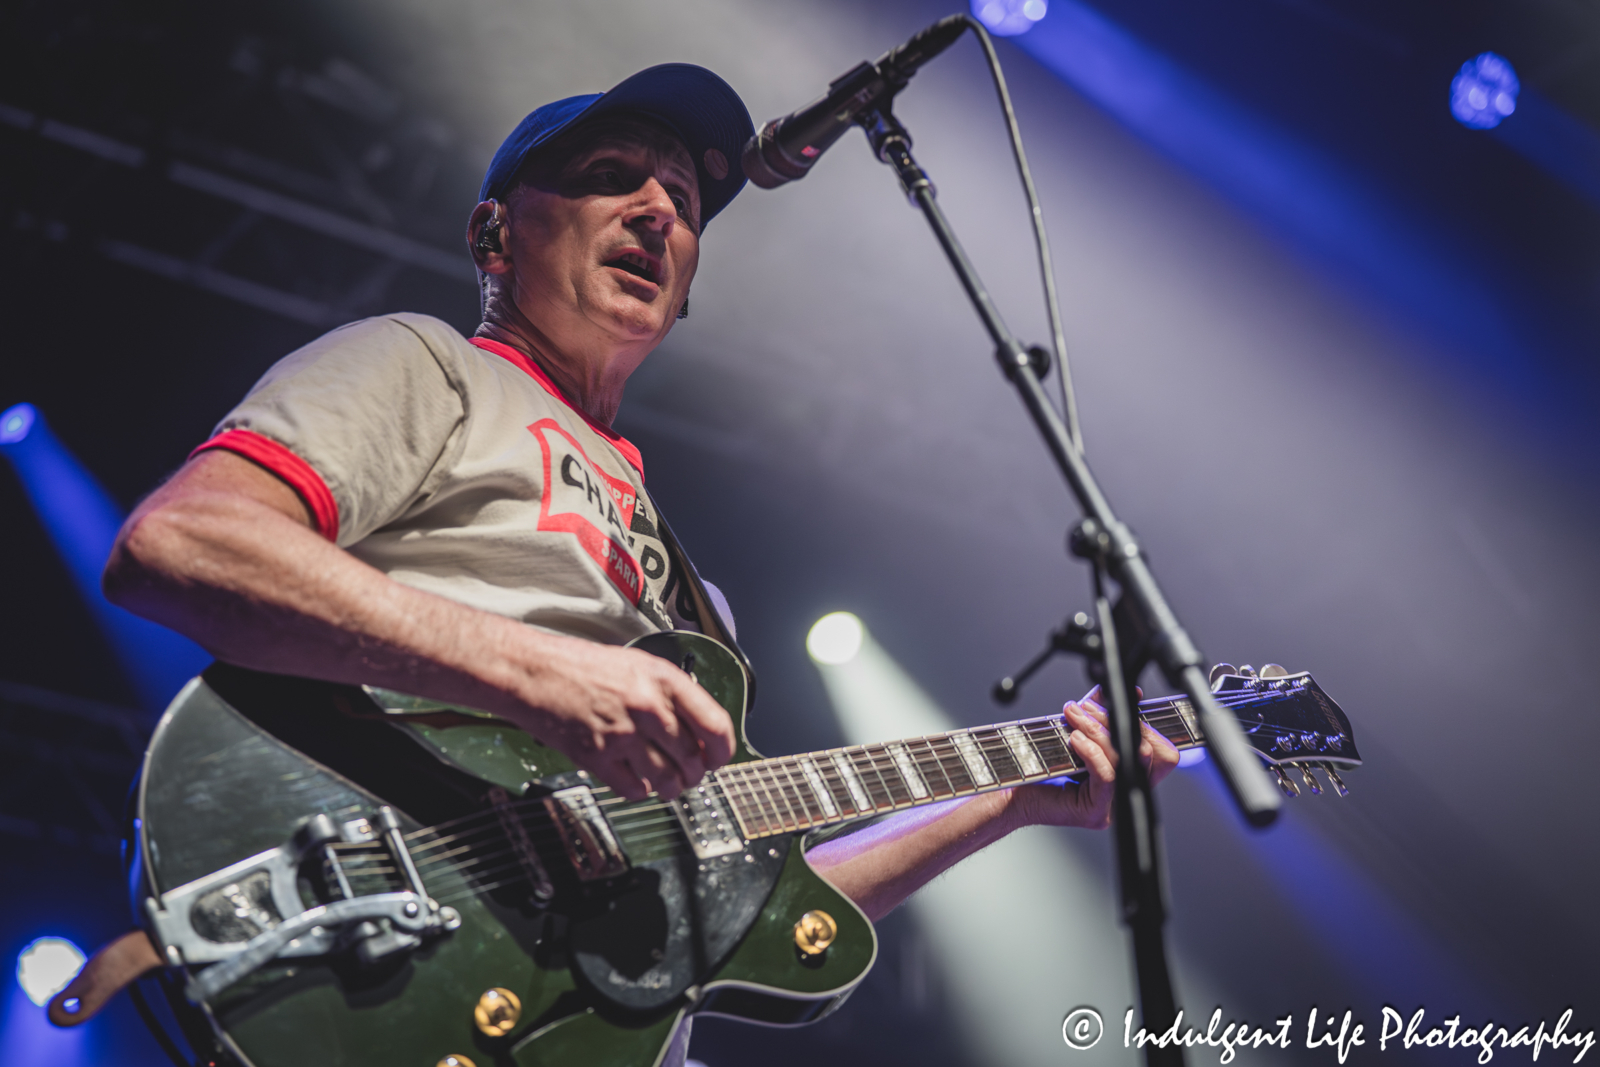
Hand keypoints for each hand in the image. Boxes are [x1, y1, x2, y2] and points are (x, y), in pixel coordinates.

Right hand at [506, 636, 736, 800]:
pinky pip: (633, 789)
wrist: (532, 672)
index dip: (724, 750)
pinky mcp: (597, 756)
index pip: (715, 725)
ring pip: (667, 779)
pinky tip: (636, 782)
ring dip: (671, 788)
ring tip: (667, 784)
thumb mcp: (637, 664)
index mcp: (663, 680)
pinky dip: (640, 791)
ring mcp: (623, 734)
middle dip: (696, 774)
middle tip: (690, 774)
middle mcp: (648, 707)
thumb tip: (698, 725)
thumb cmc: (580, 665)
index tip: (720, 758)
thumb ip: (670, 692)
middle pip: (693, 758)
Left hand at [1008, 685, 1179, 828]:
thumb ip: (1101, 712)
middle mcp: (1129, 791)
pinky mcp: (1096, 812)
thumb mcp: (1078, 729)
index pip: (1163, 751)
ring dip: (1099, 729)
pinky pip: (1108, 776)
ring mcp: (1115, 805)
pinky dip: (1092, 751)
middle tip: (1087, 707)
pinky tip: (1074, 739)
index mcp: (1131, 774)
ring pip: (1127, 759)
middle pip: (1154, 754)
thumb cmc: (1043, 762)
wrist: (1014, 793)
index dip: (1150, 722)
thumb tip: (1123, 690)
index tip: (1130, 697)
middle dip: (1121, 721)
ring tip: (1073, 716)